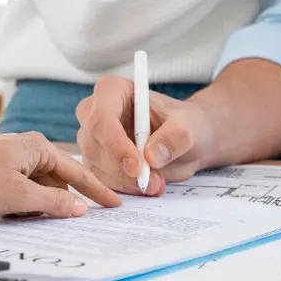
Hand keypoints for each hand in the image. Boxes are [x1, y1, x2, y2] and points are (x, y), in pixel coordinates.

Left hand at [0, 133, 121, 216]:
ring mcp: (16, 159)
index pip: (78, 173)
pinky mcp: (3, 170)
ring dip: (43, 204)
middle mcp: (30, 149)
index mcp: (40, 148)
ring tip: (40, 215)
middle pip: (60, 180)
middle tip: (84, 216)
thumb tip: (79, 208)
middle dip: (66, 200)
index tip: (115, 203)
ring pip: (41, 187)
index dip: (98, 190)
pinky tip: (21, 212)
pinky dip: (28, 202)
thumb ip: (53, 202)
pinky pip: (26, 189)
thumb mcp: (20, 195)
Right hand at [76, 76, 214, 195]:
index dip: (116, 145)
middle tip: (154, 182)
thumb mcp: (188, 126)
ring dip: (126, 183)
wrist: (185, 142)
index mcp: (112, 91)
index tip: (138, 167)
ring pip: (95, 167)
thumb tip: (151, 156)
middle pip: (94, 145)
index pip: (102, 117)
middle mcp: (94, 113)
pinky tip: (147, 186)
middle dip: (122, 170)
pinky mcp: (95, 162)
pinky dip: (124, 189)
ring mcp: (92, 139)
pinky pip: (99, 182)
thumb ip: (174, 137)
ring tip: (157, 183)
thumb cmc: (184, 124)